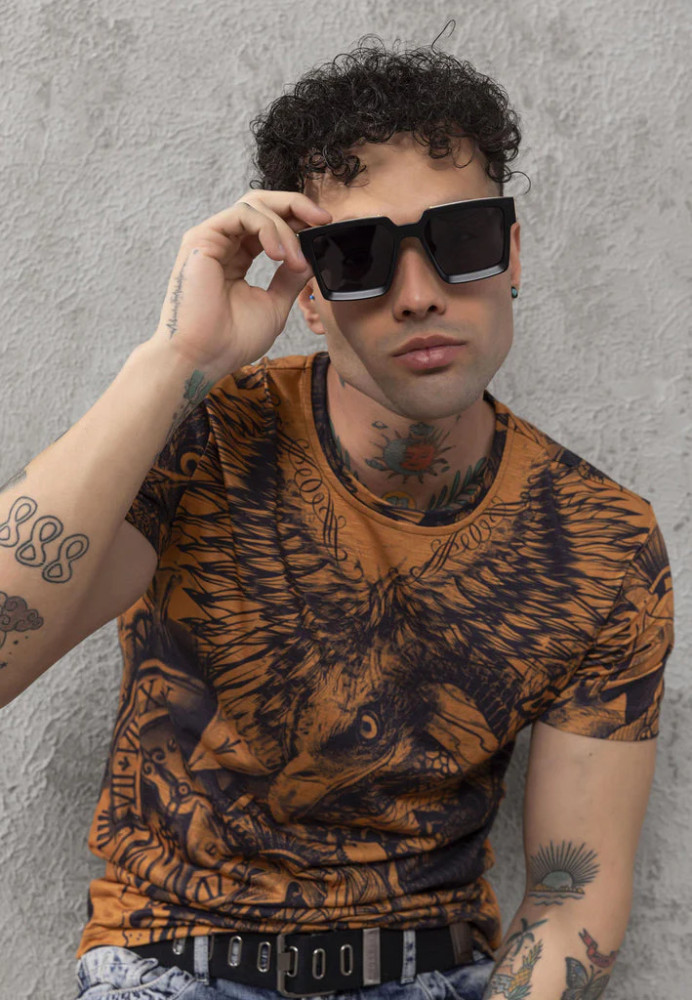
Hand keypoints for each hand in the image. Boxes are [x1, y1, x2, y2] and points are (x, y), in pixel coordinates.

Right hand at [149, 190, 331, 376]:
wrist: (204, 358)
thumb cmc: (232, 340)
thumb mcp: (274, 305)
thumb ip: (291, 278)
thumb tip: (311, 257)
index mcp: (239, 257)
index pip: (270, 224)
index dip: (299, 220)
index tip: (326, 228)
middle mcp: (224, 243)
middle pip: (262, 204)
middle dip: (297, 206)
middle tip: (323, 219)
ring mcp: (212, 239)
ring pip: (255, 206)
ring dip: (285, 228)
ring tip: (296, 261)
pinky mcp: (201, 238)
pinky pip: (242, 214)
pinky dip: (268, 229)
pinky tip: (280, 255)